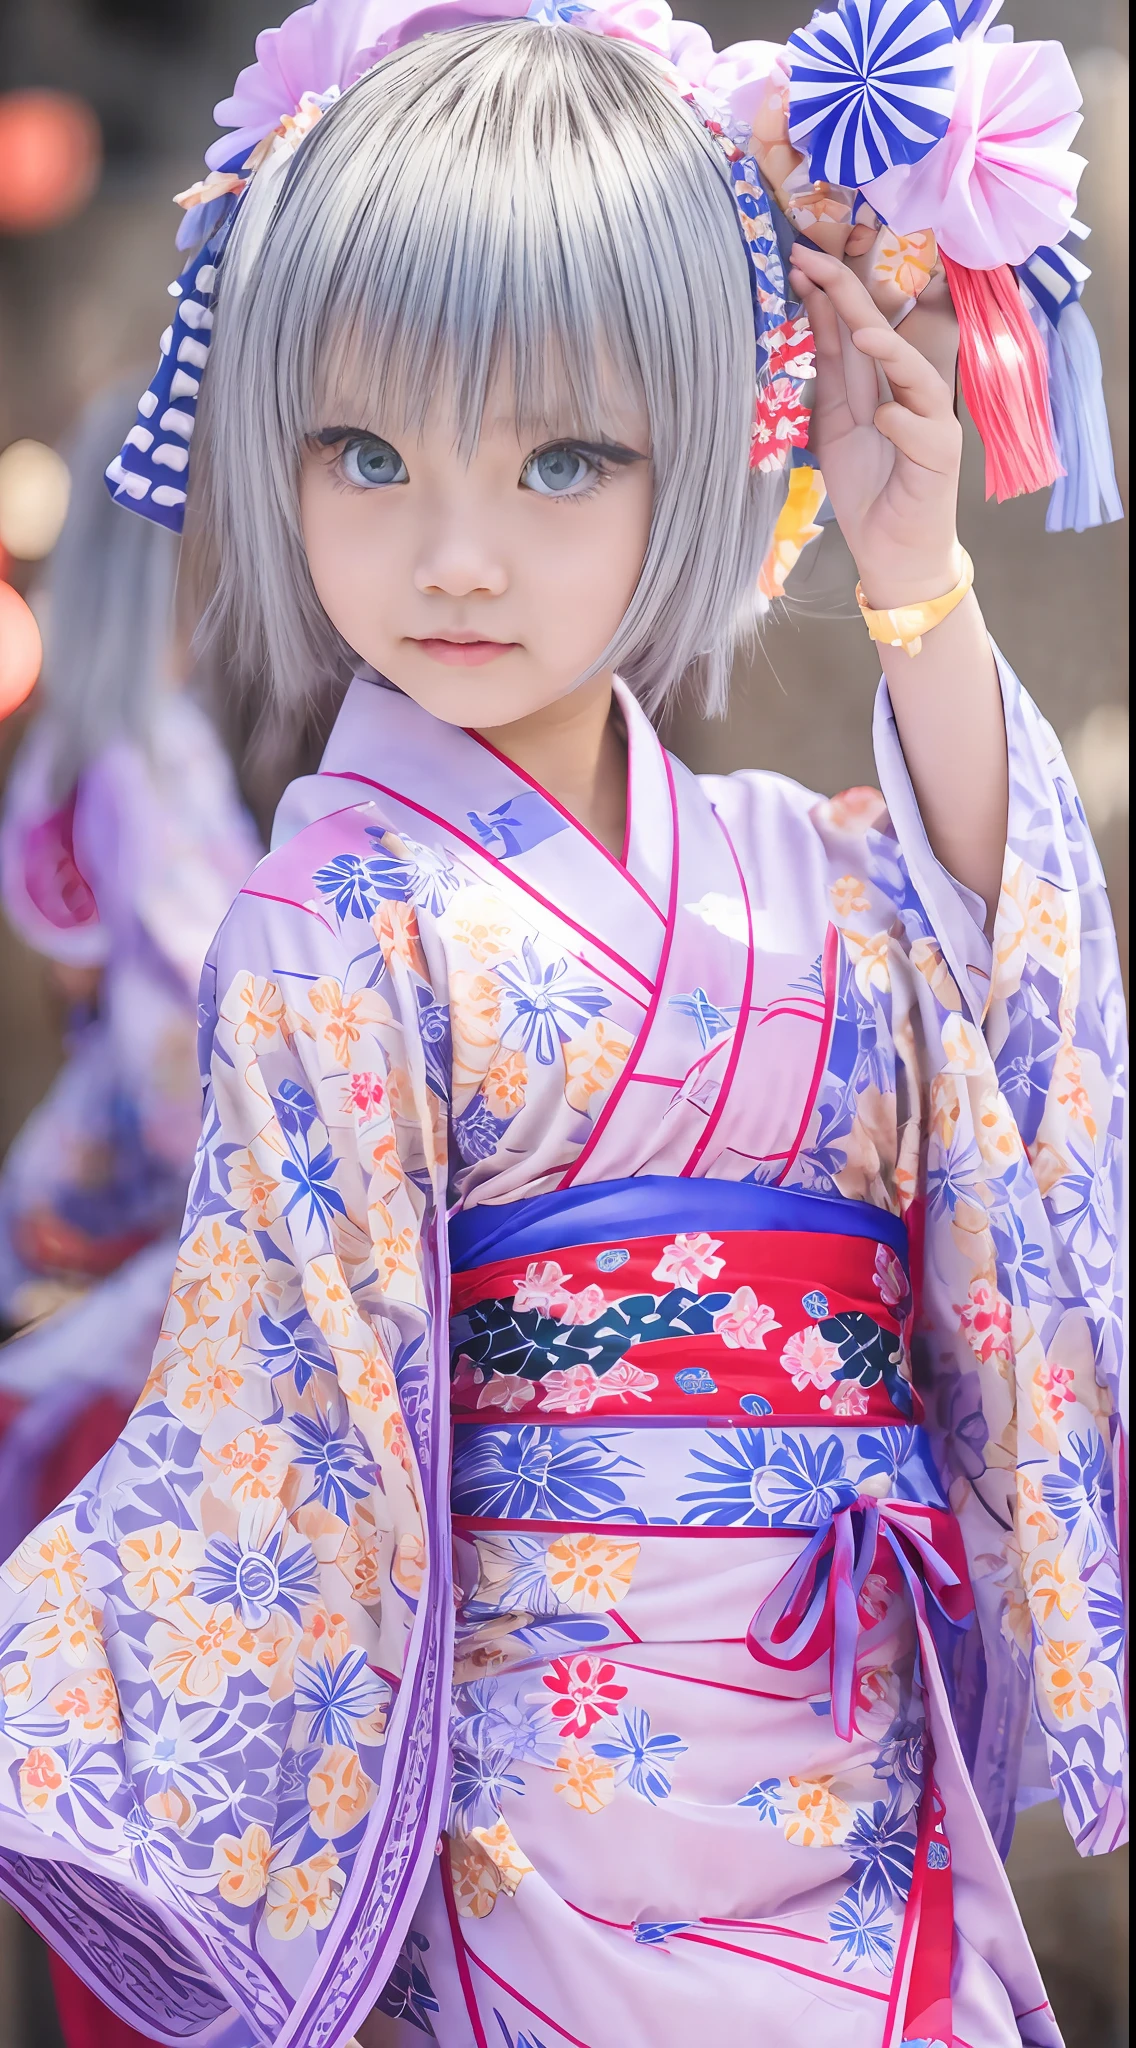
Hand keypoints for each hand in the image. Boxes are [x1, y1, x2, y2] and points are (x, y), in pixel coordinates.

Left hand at [788, 243, 963, 610]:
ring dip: (892, 353)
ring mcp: (931, 425)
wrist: (893, 552)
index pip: (853, 330)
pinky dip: (905, 424)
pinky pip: (925, 436)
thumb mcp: (834, 427)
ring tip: (863, 332)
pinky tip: (887, 417)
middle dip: (852, 298)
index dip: (830, 296)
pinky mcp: (940, 461)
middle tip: (818, 262)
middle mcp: (910, 395)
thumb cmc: (867, 489)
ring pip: (917, 379)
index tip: (798, 262)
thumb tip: (814, 315)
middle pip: (883, 338)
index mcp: (879, 385)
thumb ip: (830, 377)